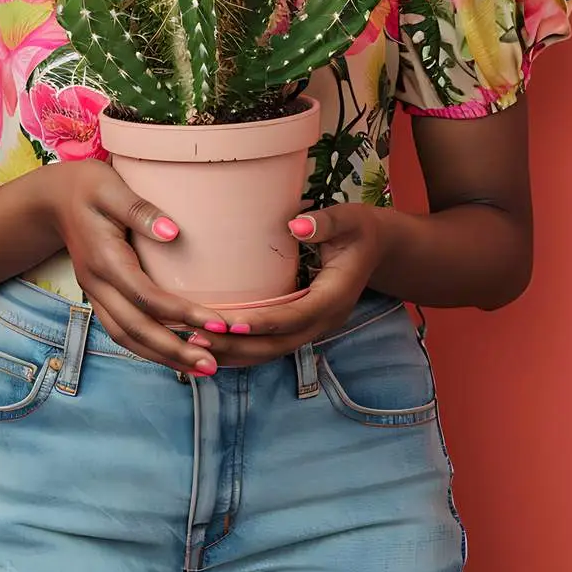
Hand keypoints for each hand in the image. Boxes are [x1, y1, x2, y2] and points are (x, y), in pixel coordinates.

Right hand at [42, 161, 228, 376]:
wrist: (53, 200)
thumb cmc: (87, 187)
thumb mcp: (110, 187)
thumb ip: (139, 209)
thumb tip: (173, 233)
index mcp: (104, 259)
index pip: (146, 296)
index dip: (182, 314)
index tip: (218, 323)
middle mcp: (97, 284)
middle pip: (135, 329)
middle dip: (174, 350)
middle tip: (213, 365)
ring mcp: (95, 294)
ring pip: (126, 338)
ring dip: (163, 357)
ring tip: (201, 368)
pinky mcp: (100, 297)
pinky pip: (123, 331)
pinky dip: (149, 348)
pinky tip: (176, 355)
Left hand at [205, 203, 387, 366]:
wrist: (376, 248)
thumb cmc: (358, 230)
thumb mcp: (349, 219)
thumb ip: (326, 223)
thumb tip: (297, 225)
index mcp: (335, 297)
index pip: (294, 317)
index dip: (261, 322)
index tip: (228, 323)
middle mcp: (324, 320)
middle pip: (278, 344)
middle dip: (238, 345)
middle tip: (197, 338)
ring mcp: (313, 327)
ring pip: (272, 350)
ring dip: (235, 352)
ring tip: (195, 344)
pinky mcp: (302, 326)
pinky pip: (271, 345)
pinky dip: (242, 349)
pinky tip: (212, 345)